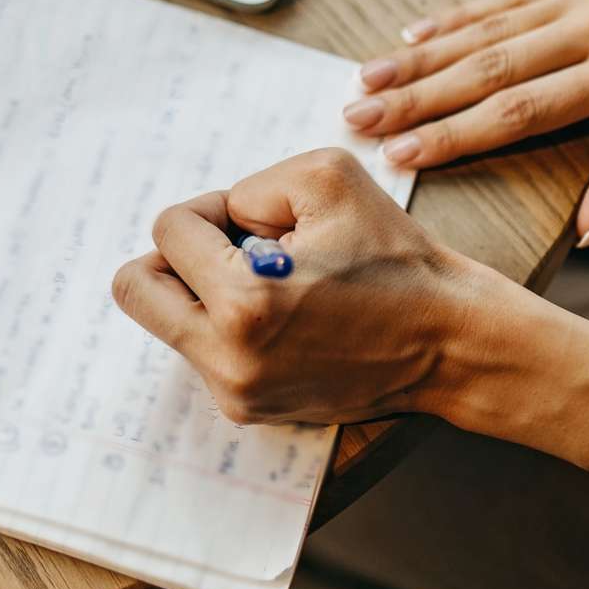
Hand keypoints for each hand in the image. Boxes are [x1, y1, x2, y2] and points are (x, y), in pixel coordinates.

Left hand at [110, 149, 526, 426]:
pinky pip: (204, 351)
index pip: (168, 232)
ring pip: (170, 321)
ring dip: (205, 291)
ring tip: (272, 286)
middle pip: (136, 289)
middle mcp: (228, 358)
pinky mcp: (250, 411)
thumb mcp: (328, 178)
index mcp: (243, 300)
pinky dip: (228, 325)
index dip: (209, 210)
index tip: (255, 220)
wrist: (451, 343)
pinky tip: (286, 318)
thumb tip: (218, 221)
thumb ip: (251, 185)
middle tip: (231, 248)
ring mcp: (236, 392)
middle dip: (177, 256)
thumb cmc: (396, 259)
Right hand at [344, 0, 588, 244]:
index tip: (400, 155)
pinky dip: (460, 16)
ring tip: (366, 78)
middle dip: (416, 95)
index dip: (454, 135)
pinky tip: (415, 35)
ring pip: (489, 27)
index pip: (521, 112)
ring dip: (422, 55)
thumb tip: (584, 232)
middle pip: (488, 67)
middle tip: (354, 115)